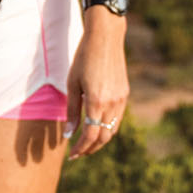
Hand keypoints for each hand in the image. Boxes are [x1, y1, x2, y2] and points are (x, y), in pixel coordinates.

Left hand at [61, 25, 129, 159]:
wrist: (106, 38)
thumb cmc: (83, 58)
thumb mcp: (72, 84)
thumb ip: (71, 111)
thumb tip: (68, 133)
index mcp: (96, 101)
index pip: (90, 135)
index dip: (80, 148)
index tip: (71, 155)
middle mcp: (112, 103)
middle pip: (103, 137)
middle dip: (90, 149)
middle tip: (78, 153)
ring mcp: (121, 99)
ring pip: (112, 130)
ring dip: (99, 140)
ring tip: (86, 143)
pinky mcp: (125, 94)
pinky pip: (117, 118)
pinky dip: (107, 128)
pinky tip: (96, 127)